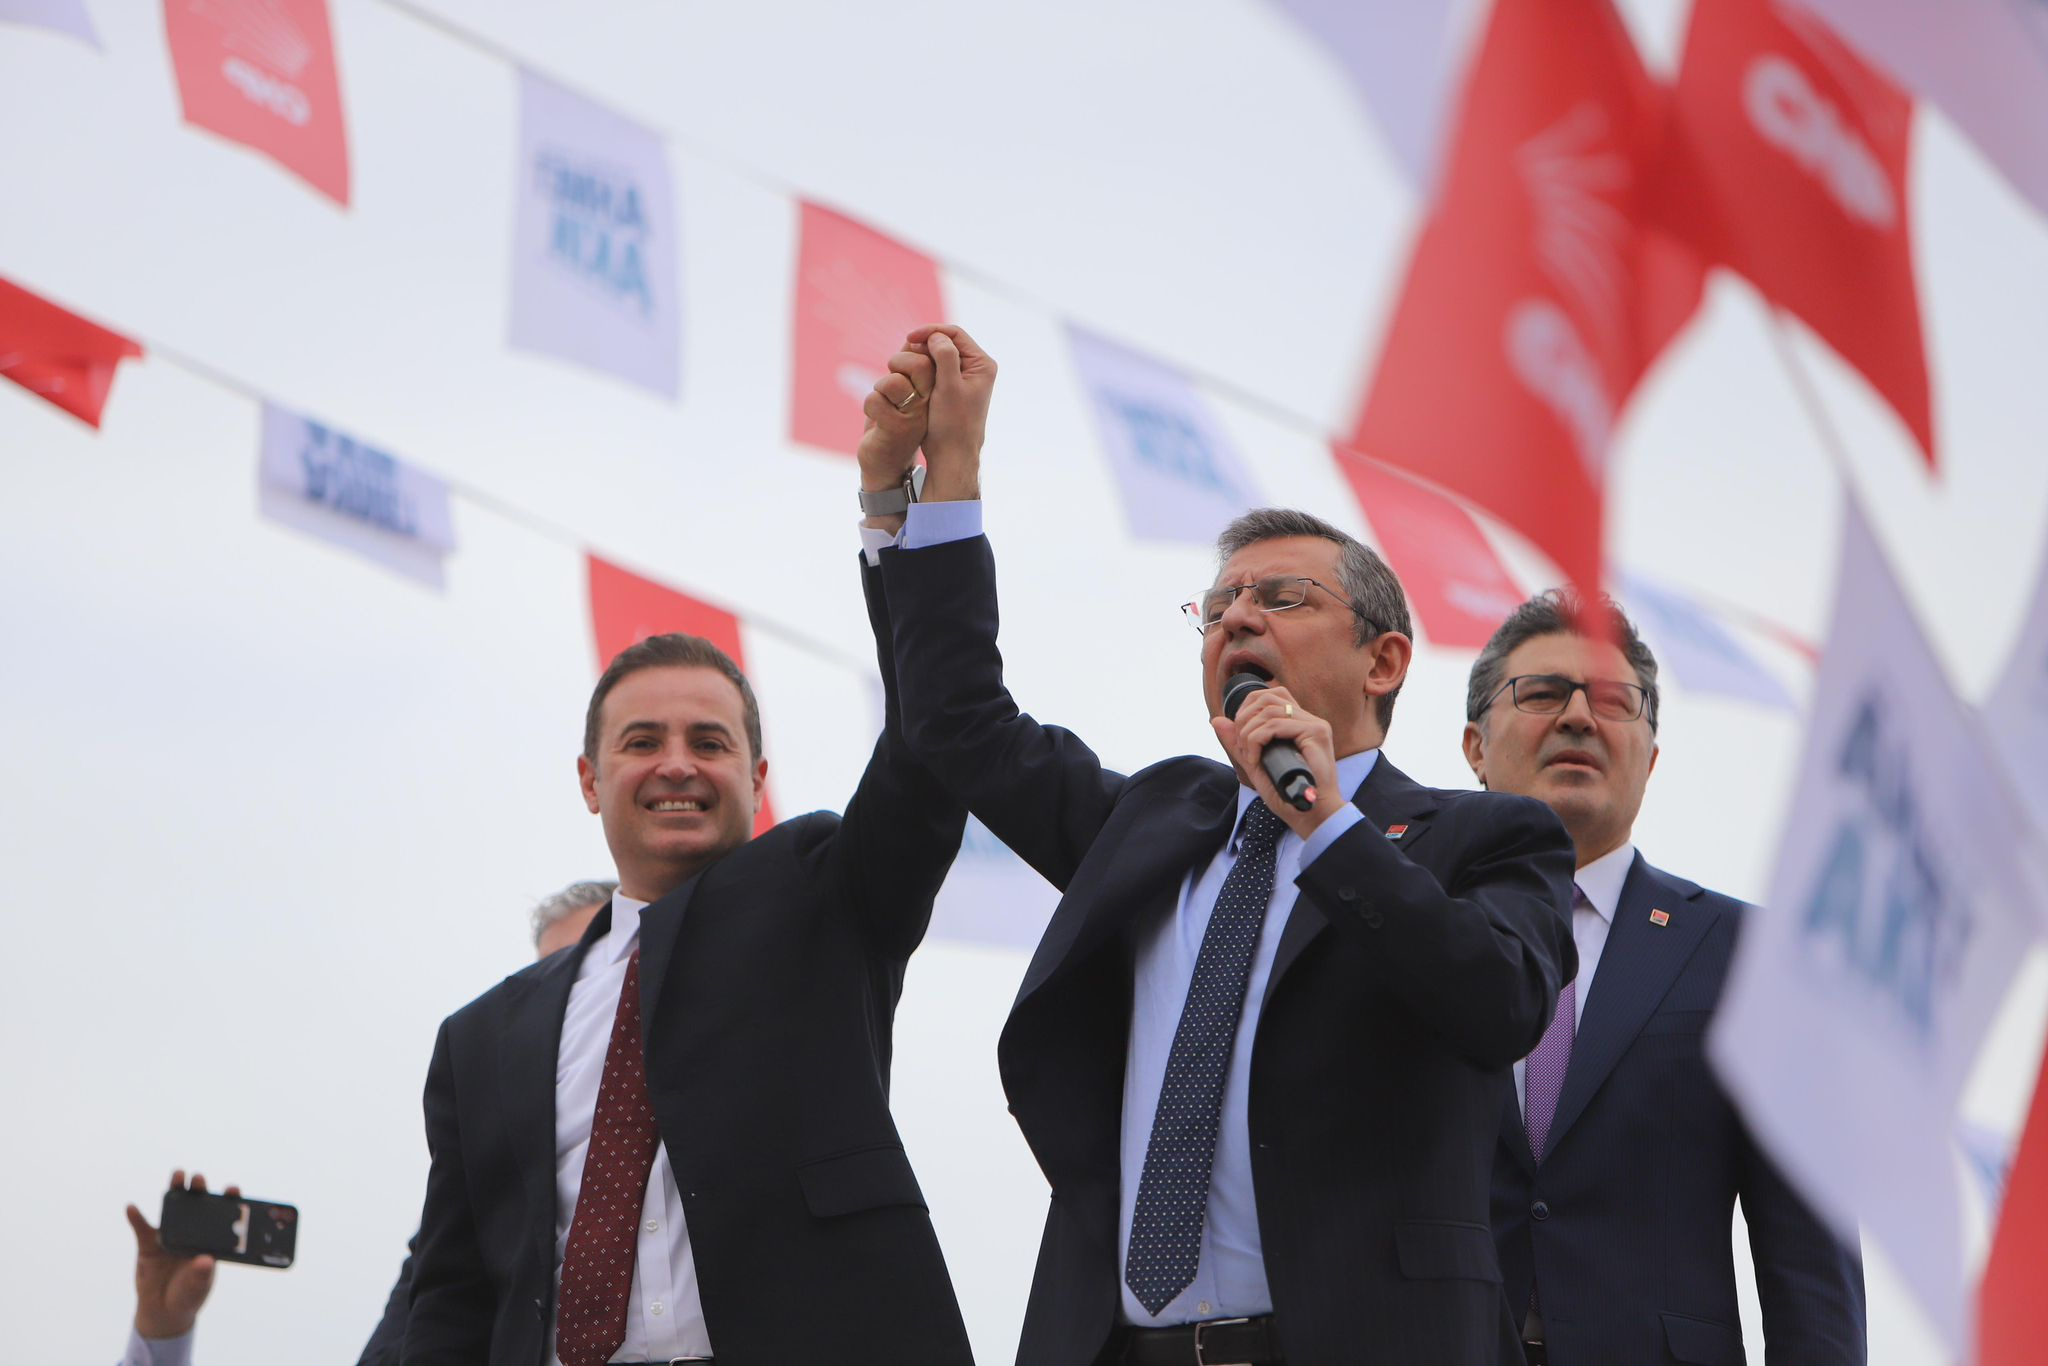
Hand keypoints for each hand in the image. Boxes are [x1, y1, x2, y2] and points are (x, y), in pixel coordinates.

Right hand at [128, 1169, 237, 1340]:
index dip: (228, 1202)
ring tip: (177, 1175)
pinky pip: (142, 1229)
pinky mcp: (149, 1245)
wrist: (163, 1310)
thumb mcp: (197, 1288)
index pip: (222, 1218)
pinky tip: (132, 1208)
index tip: (233, 1189)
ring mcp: (170, 1236)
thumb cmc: (188, 1295)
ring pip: (173, 1210)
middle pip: (197, 1207)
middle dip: (199, 1189)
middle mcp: (192, 1233)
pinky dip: (136, 1218)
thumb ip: (200, 1276)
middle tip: (199, 1177)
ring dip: (174, 1191)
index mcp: (210, 1241)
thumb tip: (206, 1261)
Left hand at [855, 345, 937, 530]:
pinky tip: (877, 421)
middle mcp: (930, 403)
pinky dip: (869, 406)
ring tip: (883, 402)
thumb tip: (912, 342)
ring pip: (892, 382)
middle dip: (897, 362)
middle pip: (919, 364)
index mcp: (935, 390)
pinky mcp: (897, 429)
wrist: (887, 462)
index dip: (914, 349)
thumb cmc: (895, 421)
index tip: (901, 360)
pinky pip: (875, 401)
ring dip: (880, 388)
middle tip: (891, 380)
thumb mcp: (906, 391)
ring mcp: (915, 417)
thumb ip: (910, 366)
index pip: (930, 357)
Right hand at [905, 324, 994, 500]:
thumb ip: (946, 357)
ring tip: (905, 364)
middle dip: (925, 344)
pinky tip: (909, 375)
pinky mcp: (953, 388)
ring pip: (940, 356)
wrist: (952, 455)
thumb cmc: (952, 424)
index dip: (931, 332)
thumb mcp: (949, 388)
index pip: (955, 334)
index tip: (909, 338)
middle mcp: (976, 369)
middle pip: (947, 343)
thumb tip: (937, 336)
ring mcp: (965, 378)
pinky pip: (936, 370)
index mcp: (982, 365)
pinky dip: (922, 368)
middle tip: (904, 352)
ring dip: (922, 356)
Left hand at [1210, 686, 1344, 840]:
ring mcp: (1315, 725)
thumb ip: (1238, 743)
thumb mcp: (1255, 765)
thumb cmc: (1287, 795)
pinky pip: (1276, 725)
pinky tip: (1256, 759)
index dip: (1247, 708)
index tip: (1239, 735)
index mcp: (1299, 723)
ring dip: (1249, 733)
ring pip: (1269, 711)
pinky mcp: (1316, 733)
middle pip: (1268, 696)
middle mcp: (1309, 719)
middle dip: (1244, 718)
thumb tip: (1216, 720)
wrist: (1312, 815)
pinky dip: (1257, 740)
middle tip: (1241, 746)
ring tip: (1249, 756)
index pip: (1270, 695)